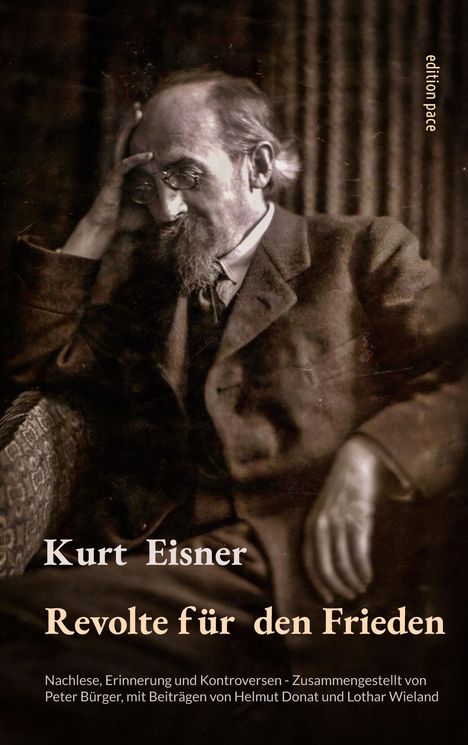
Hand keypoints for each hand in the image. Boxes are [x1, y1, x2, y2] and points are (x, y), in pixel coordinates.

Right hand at [62, 103, 152, 258]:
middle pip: (125, 139)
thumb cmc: (127, 218)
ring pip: (121, 145)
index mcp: (128, 171)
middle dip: (131, 122)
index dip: (139, 132)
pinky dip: (136, 159)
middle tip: (139, 105)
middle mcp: (120, 168)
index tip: (150, 118)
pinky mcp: (112, 181)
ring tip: (137, 113)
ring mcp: (115, 173)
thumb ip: (164, 204)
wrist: (108, 229)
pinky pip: (124, 166)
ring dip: (129, 129)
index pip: (133, 147)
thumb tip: (185, 208)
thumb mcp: (151, 209)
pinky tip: (148, 154)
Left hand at [303, 437, 394, 602]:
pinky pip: (358, 553)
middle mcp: (321, 526)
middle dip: (337, 586)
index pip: (309, 561)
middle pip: (325, 567)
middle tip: (348, 596)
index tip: (328, 598)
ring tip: (360, 587)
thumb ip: (325, 533)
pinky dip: (363, 570)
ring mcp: (339, 523)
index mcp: (311, 525)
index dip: (318, 583)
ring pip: (343, 563)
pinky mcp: (357, 519)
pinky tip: (368, 576)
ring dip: (353, 580)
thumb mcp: (326, 511)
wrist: (356, 462)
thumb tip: (331, 562)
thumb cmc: (342, 490)